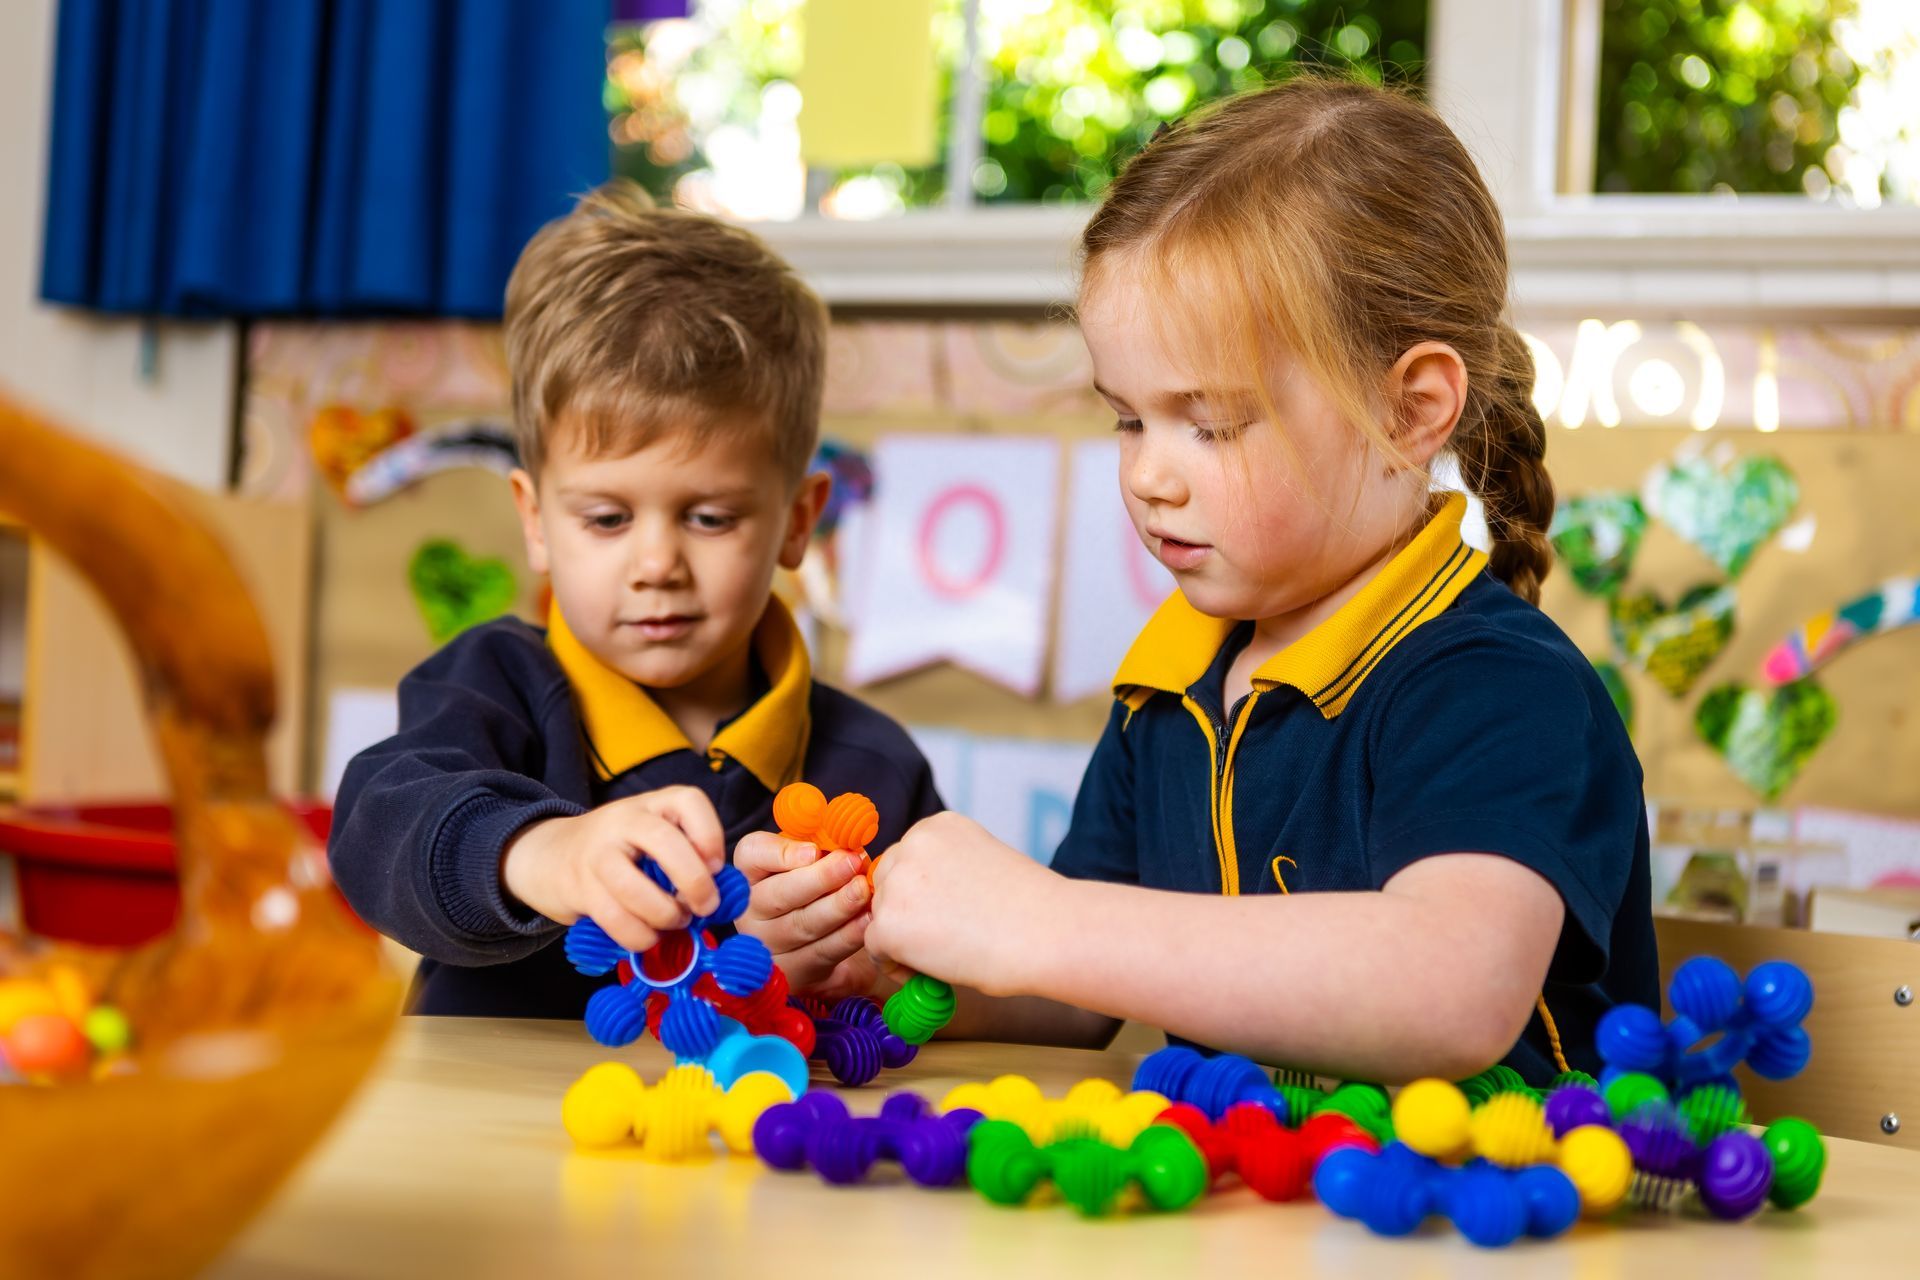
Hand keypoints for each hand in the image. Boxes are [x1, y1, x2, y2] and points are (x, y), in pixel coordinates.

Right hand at [500, 786, 724, 952]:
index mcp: (651, 804)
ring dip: (665, 915)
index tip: (717, 866)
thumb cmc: (620, 851)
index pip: (688, 801)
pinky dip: (640, 936)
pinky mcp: (579, 888)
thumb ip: (686, 855)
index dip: (710, 835)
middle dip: (694, 880)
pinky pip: (614, 918)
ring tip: (676, 921)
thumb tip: (726, 893)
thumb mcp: (651, 837)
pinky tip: (649, 936)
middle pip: (664, 842)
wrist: (550, 855)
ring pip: (634, 889)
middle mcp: (622, 821)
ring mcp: (597, 853)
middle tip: (707, 906)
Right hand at [733, 830, 876, 997]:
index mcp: (751, 871)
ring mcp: (766, 944)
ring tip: (863, 890)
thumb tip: (843, 834)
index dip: (781, 853)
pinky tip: (867, 919)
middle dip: (820, 878)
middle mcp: (750, 909)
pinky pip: (820, 952)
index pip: (752, 855)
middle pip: (778, 894)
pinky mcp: (791, 971)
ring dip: (837, 906)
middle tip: (852, 864)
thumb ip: (822, 844)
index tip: (813, 850)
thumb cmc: (820, 884)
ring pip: (801, 925)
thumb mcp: (816, 857)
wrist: (828, 936)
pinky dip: (847, 935)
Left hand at [867, 811, 1058, 996]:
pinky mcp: (889, 924)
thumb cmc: (1030, 909)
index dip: (921, 894)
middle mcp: (912, 845)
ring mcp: (898, 883)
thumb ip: (948, 872)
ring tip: (943, 956)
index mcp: (938, 826)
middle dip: (905, 913)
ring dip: (901, 939)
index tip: (946, 916)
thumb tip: (922, 904)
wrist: (1049, 933)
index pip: (907, 860)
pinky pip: (875, 949)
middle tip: (940, 940)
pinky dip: (897, 966)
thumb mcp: (983, 864)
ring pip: (878, 916)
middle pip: (886, 884)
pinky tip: (933, 972)